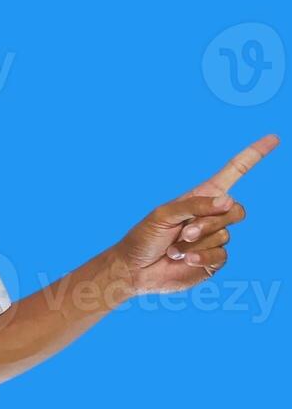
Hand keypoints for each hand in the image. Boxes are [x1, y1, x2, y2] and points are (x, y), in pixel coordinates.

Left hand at [111, 134, 278, 296]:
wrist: (136, 269)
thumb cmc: (144, 237)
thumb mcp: (164, 214)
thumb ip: (195, 205)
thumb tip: (227, 200)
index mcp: (199, 197)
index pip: (232, 174)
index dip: (252, 156)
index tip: (273, 139)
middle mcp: (210, 216)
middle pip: (235, 209)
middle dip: (209, 221)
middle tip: (184, 231)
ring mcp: (214, 238)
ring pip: (225, 234)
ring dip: (197, 242)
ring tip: (174, 248)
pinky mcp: (214, 260)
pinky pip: (222, 254)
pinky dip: (202, 256)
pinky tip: (184, 259)